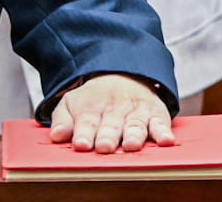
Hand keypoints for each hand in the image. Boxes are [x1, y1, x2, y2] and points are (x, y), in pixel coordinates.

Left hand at [48, 73, 175, 152]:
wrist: (123, 74)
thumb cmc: (95, 98)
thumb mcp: (72, 103)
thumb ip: (63, 120)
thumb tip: (56, 135)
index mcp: (92, 108)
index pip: (87, 122)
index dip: (84, 134)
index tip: (81, 145)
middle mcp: (115, 110)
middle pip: (111, 125)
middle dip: (108, 136)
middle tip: (104, 147)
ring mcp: (137, 112)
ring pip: (135, 125)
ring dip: (134, 135)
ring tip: (131, 146)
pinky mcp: (156, 114)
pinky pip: (161, 123)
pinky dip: (164, 132)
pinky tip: (165, 141)